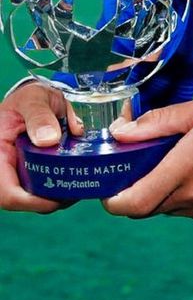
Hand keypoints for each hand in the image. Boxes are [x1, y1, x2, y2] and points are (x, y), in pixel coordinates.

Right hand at [0, 84, 83, 212]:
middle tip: (77, 190)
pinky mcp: (29, 174)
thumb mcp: (33, 98)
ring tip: (79, 185)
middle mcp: (5, 168)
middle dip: (50, 200)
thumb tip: (49, 139)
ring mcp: (17, 173)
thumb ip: (39, 114)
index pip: (8, 192)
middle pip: (22, 200)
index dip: (32, 201)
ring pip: (32, 198)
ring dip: (56, 196)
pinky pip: (40, 189)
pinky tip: (74, 178)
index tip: (58, 197)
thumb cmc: (29, 98)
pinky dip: (57, 188)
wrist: (33, 98)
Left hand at [102, 100, 192, 228]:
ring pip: (170, 208)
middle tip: (145, 166)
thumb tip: (121, 133)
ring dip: (167, 191)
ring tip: (186, 163)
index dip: (113, 201)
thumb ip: (159, 123)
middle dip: (140, 189)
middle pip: (148, 207)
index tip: (108, 188)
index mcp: (186, 168)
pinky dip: (190, 196)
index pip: (133, 203)